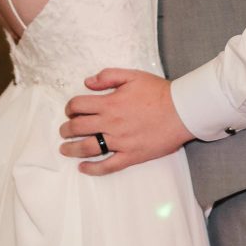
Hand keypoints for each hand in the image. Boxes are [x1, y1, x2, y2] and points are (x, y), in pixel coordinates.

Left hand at [59, 68, 193, 175]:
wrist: (181, 111)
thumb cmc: (158, 92)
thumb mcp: (132, 76)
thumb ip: (108, 76)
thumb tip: (88, 82)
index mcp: (110, 103)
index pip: (78, 105)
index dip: (70, 107)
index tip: (70, 110)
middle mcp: (111, 124)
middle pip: (78, 128)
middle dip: (66, 129)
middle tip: (64, 131)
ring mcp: (120, 142)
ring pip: (87, 148)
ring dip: (71, 149)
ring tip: (65, 149)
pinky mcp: (130, 156)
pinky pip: (107, 166)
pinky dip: (93, 169)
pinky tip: (83, 168)